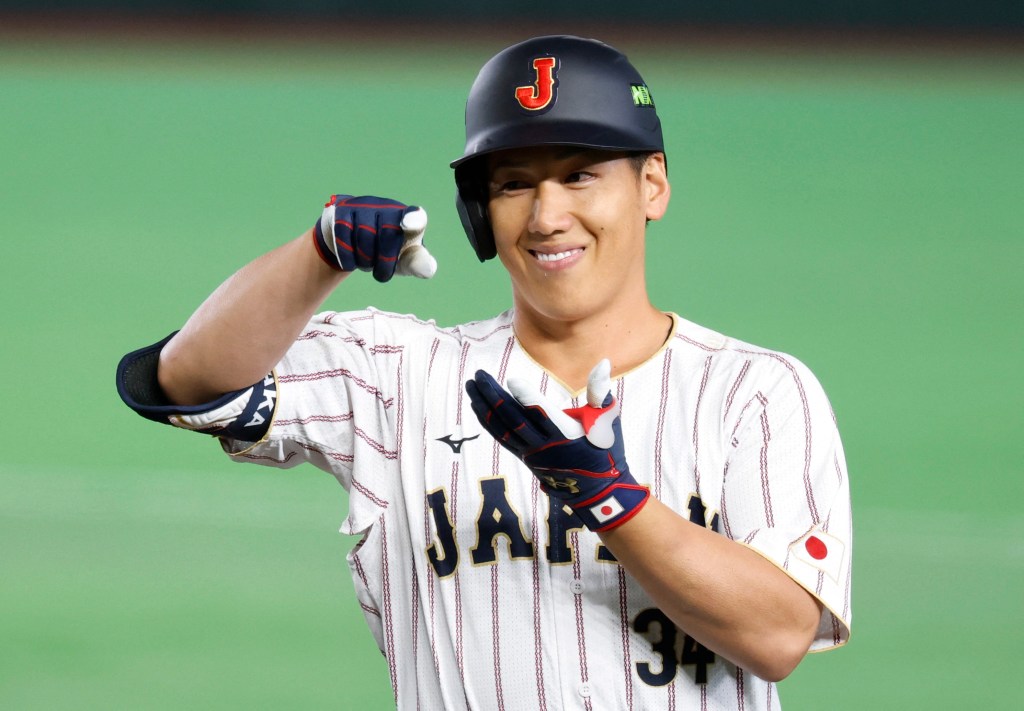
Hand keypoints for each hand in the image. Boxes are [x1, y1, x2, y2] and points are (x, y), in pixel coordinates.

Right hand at [313, 194, 436, 281]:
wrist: (353, 244)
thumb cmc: (387, 253)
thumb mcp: (404, 261)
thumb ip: (418, 263)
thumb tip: (428, 270)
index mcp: (410, 219)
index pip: (416, 218)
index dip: (413, 219)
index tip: (409, 223)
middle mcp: (388, 206)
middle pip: (388, 235)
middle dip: (384, 261)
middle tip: (381, 272)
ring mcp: (365, 205)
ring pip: (364, 236)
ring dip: (365, 260)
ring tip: (366, 263)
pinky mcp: (342, 210)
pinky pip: (343, 236)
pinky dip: (348, 257)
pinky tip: (351, 261)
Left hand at [466, 359, 649, 531]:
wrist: (598, 490)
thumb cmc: (606, 449)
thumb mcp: (607, 418)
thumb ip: (600, 390)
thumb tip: (603, 361)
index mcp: (566, 434)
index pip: (543, 414)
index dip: (527, 397)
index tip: (511, 380)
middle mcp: (544, 445)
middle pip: (513, 419)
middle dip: (493, 396)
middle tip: (478, 374)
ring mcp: (531, 453)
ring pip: (502, 428)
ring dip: (484, 406)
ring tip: (471, 386)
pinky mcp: (525, 457)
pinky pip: (501, 437)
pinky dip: (487, 421)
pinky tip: (477, 406)